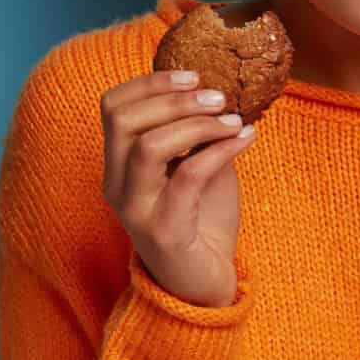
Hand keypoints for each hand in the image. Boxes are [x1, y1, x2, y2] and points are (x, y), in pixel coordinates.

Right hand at [101, 69, 253, 307]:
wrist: (206, 283)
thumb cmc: (202, 220)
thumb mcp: (199, 165)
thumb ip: (199, 132)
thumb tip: (220, 89)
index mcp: (118, 165)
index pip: (113, 107)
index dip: (149, 83)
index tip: (192, 75)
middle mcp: (117, 185)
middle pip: (124, 120)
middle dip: (172, 98)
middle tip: (218, 95)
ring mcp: (136, 210)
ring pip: (149, 146)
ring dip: (196, 123)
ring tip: (233, 118)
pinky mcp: (163, 231)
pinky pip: (188, 176)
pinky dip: (220, 149)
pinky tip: (246, 138)